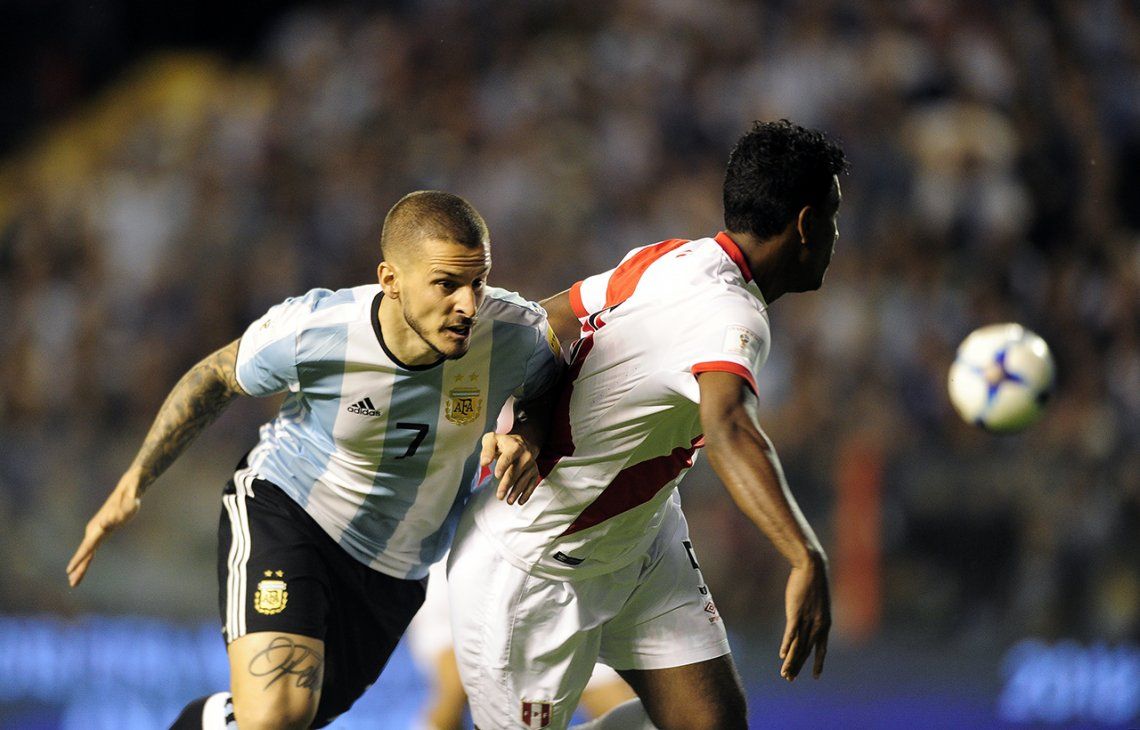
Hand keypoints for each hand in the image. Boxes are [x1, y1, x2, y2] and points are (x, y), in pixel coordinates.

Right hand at [66, 471, 142, 586]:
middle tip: (71, 583)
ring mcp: (96, 531)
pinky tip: (83, 567)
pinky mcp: (101, 532)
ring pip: (86, 552)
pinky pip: (92, 549)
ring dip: (80, 567)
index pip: (88, 546)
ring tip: (73, 582)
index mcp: (100, 526)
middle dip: (78, 567)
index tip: (69, 569)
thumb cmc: (131, 497)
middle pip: (85, 552)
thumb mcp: (129, 504)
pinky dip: (87, 559)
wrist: (128, 490)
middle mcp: (95, 529)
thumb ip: (119, 512)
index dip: (79, 558)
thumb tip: (105, 524)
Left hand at [480, 432, 540, 504]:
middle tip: (500, 496)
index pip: (508, 456)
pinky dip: (526, 494)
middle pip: (515, 471)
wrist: (521, 443)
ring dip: (516, 492)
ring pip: (524, 480)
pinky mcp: (534, 472)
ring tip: (508, 501)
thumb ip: (487, 450)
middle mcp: (526, 455)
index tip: (497, 475)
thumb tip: (484, 462)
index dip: (503, 466)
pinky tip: (520, 501)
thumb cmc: (503, 443)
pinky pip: (532, 484)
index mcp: (514, 446)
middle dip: (507, 484)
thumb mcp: (492, 440)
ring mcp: (531, 465)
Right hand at [779, 552, 830, 680]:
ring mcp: (807, 620)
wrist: (812, 567)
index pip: (821, 649)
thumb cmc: (814, 582)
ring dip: (791, 662)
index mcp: (825, 624)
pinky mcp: (796, 613)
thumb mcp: (817, 601)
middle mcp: (817, 625)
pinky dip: (787, 645)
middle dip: (798, 667)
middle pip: (806, 651)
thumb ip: (814, 613)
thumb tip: (811, 617)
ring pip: (798, 646)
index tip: (816, 677)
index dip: (818, 663)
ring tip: (785, 674)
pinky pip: (791, 634)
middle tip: (791, 679)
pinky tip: (782, 655)